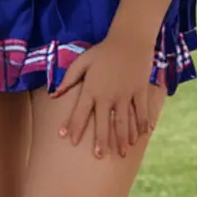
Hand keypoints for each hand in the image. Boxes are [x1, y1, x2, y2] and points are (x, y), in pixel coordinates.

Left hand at [52, 26, 154, 157]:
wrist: (129, 40)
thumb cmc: (103, 51)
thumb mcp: (82, 62)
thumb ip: (68, 80)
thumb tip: (53, 94)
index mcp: (92, 89)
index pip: (80, 113)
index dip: (74, 127)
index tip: (69, 140)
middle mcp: (108, 96)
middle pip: (104, 123)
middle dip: (102, 141)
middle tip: (100, 156)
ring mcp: (126, 95)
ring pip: (124, 122)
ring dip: (123, 139)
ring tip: (122, 153)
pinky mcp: (140, 92)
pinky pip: (142, 111)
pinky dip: (143, 124)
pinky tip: (142, 136)